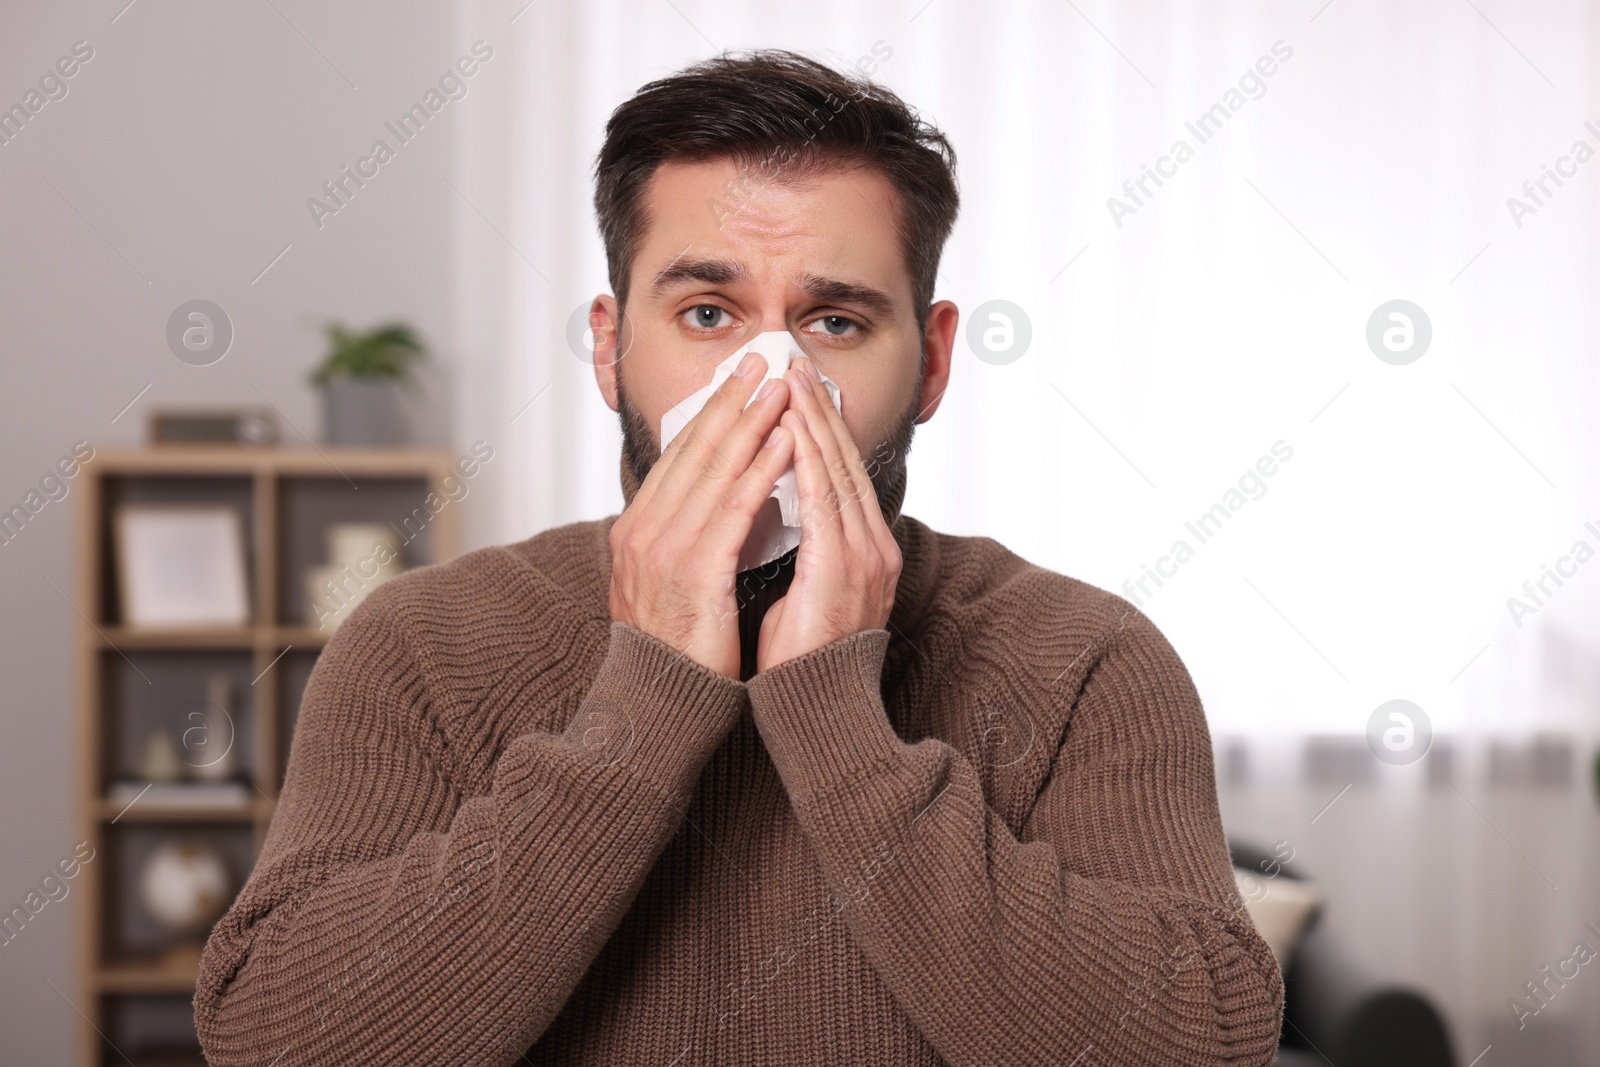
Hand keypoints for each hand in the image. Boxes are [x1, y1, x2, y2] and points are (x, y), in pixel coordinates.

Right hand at [609, 350, 794, 678]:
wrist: (661, 702)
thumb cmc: (676, 648)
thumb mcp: (668, 582)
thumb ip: (682, 539)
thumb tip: (707, 506)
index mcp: (637, 529)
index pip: (679, 455)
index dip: (713, 411)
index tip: (740, 377)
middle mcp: (644, 529)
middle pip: (694, 448)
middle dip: (732, 398)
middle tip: (762, 356)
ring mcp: (665, 548)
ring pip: (715, 467)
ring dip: (753, 419)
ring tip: (782, 384)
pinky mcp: (695, 569)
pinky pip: (735, 506)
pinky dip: (762, 468)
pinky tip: (785, 441)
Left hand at [755, 356, 901, 672]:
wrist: (818, 706)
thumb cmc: (803, 657)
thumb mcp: (807, 590)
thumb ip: (806, 550)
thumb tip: (779, 517)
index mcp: (864, 549)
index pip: (841, 474)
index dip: (821, 430)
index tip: (798, 394)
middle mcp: (873, 545)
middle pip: (844, 461)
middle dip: (818, 410)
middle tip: (794, 366)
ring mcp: (863, 553)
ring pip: (836, 470)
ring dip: (812, 422)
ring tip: (791, 381)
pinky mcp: (843, 564)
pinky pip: (824, 498)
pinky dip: (809, 459)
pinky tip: (792, 429)